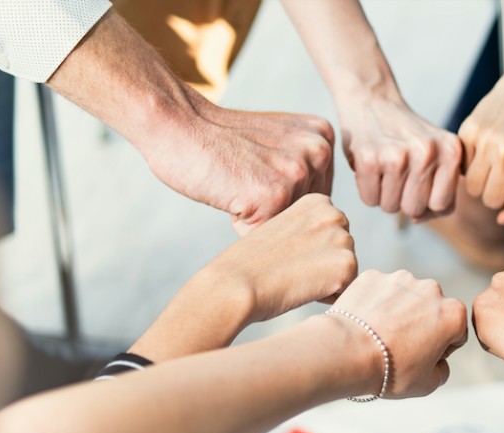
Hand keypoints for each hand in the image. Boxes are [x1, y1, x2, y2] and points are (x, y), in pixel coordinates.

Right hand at [153, 86, 335, 236]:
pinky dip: (241, 227)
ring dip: (258, 220)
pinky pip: (264, 237)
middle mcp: (320, 151)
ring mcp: (299, 173)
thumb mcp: (276, 143)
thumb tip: (326, 219)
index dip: (284, 199)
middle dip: (274, 213)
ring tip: (236, 185)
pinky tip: (229, 194)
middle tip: (244, 180)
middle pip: (308, 218)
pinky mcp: (275, 196)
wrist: (176, 124)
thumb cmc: (219, 141)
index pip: (320, 199)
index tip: (257, 172)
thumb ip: (304, 167)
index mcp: (323, 137)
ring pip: (288, 229)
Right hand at [207, 193, 357, 322]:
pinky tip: (301, 289)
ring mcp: (343, 239)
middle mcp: (335, 214)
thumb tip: (322, 247)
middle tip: (289, 269)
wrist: (236, 284)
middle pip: (343, 252)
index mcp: (318, 202)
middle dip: (322, 266)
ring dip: (324, 282)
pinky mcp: (347, 265)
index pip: (331, 236)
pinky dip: (327, 297)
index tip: (285, 255)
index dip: (308, 253)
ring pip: (345, 272)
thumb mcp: (281, 230)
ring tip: (293, 278)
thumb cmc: (249, 264)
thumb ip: (307, 230)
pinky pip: (346, 291)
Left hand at [329, 270, 467, 398]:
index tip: (421, 358)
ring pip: (404, 297)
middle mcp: (431, 289)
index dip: (441, 349)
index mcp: (453, 314)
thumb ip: (442, 371)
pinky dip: (374, 302)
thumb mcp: (427, 384)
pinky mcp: (373, 276)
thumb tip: (439, 363)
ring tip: (379, 335)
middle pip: (431, 309)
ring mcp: (400, 279)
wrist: (346, 352)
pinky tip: (365, 323)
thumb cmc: (389, 371)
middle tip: (398, 347)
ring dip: (397, 311)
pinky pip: (379, 290)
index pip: (455, 332)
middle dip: (420, 325)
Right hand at [338, 97, 461, 220]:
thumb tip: (417, 220)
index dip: (427, 201)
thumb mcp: (438, 153)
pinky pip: (369, 199)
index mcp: (451, 150)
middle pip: (415, 209)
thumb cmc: (407, 136)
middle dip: (403, 199)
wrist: (372, 100)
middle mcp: (427, 151)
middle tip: (398, 174)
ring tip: (384, 168)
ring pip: (391, 207)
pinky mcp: (369, 158)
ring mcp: (397, 154)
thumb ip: (440, 190)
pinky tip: (370, 166)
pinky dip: (367, 188)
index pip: (443, 205)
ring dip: (384, 194)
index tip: (418, 183)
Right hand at [458, 41, 503, 214]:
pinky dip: (469, 164)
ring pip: (472, 188)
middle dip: (497, 192)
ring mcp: (487, 140)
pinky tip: (483, 151)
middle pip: (491, 200)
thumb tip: (502, 220)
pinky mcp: (468, 129)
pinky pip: (460, 167)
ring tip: (494, 168)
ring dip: (482, 182)